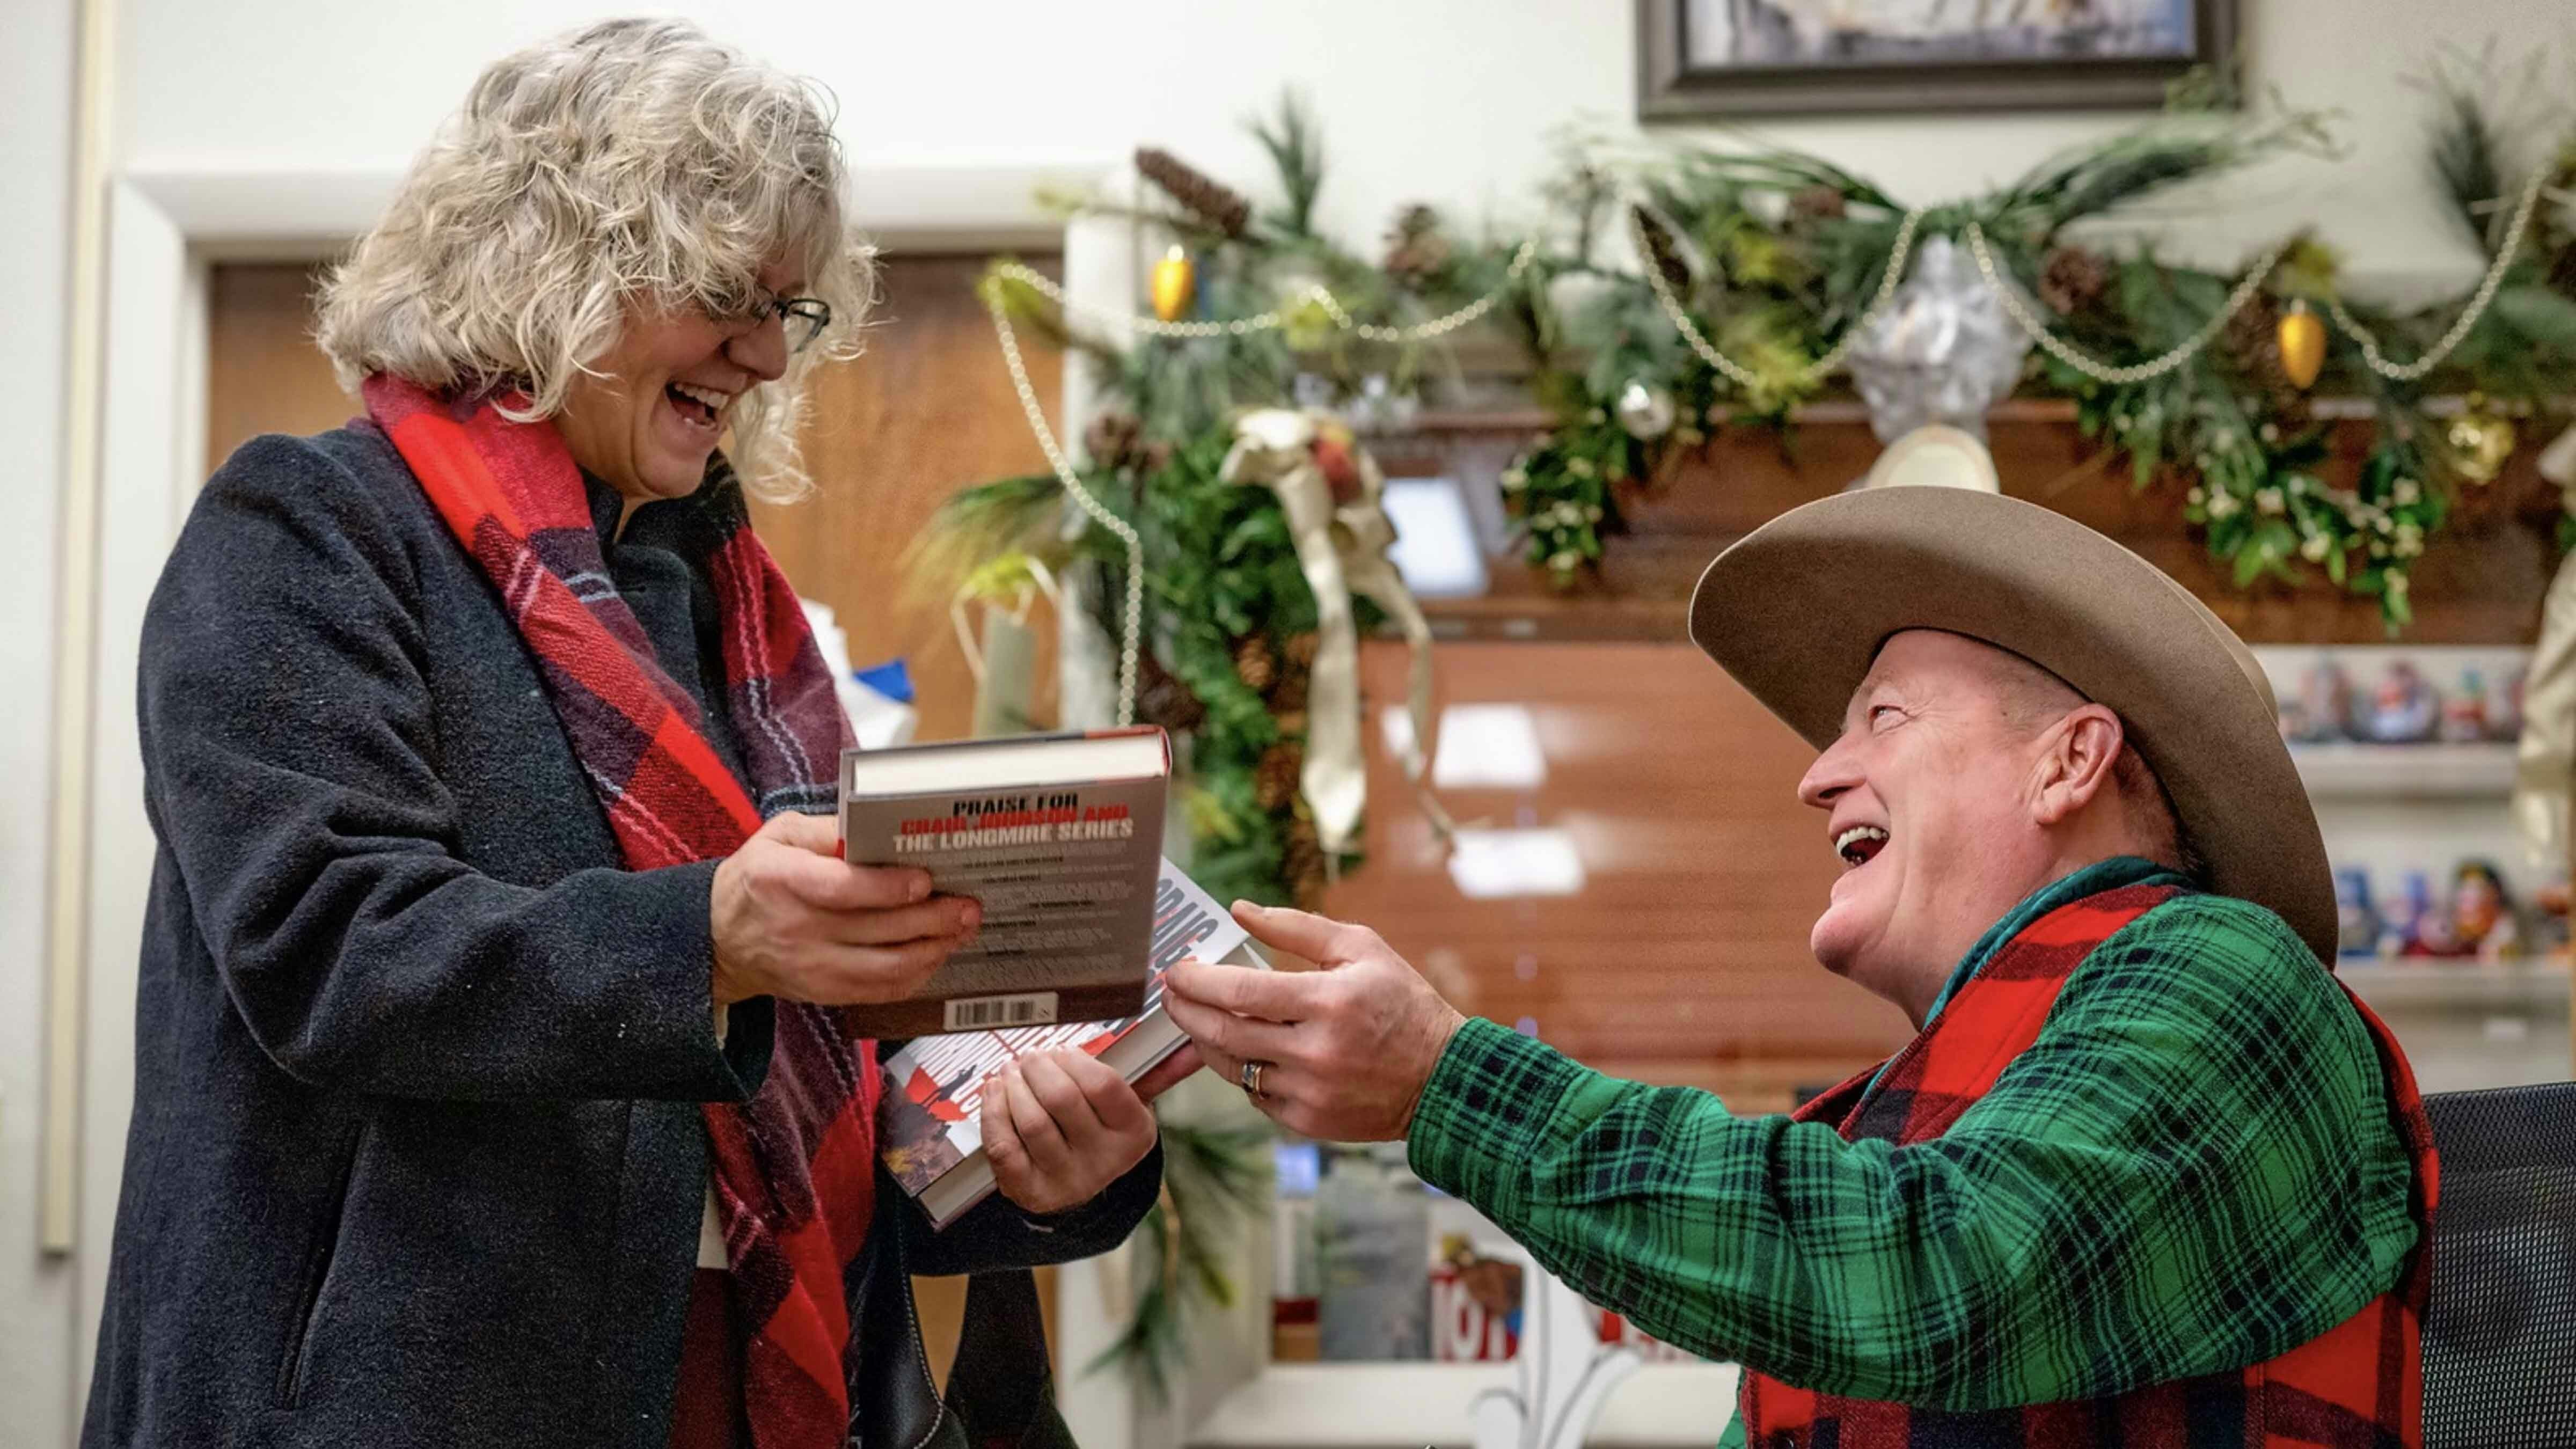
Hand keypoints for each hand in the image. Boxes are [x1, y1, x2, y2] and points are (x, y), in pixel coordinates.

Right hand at [709, 812, 979, 1005]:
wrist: (722, 938)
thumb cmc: (759, 878)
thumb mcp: (779, 836)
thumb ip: (826, 830)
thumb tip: (873, 828)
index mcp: (782, 880)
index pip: (842, 889)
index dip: (889, 888)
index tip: (926, 881)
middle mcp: (798, 928)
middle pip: (877, 930)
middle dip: (932, 919)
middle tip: (967, 906)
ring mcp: (811, 967)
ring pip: (886, 968)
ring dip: (932, 950)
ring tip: (961, 930)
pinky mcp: (823, 992)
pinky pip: (879, 992)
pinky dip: (915, 976)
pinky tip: (935, 955)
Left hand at [981, 1049, 1161, 1215]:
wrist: (1078, 1191)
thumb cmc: (1100, 1132)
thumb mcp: (1129, 1108)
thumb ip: (1156, 1074)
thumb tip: (1192, 1049)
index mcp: (1133, 1134)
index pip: (1103, 1085)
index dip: (1074, 1061)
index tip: (1061, 1051)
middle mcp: (1103, 1161)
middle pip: (1061, 1098)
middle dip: (1038, 1067)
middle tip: (1030, 1057)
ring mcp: (1065, 1179)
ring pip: (1030, 1120)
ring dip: (1013, 1086)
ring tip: (1011, 1071)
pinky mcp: (1029, 1191)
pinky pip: (1003, 1145)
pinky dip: (993, 1112)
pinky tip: (995, 1092)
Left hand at [1163, 902, 1463, 1141]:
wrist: (1441, 1078)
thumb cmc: (1401, 1003)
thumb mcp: (1361, 948)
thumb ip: (1298, 928)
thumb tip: (1240, 910)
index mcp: (1329, 1001)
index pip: (1240, 992)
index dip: (1198, 980)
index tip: (1177, 970)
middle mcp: (1316, 1051)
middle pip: (1224, 1033)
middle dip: (1184, 1011)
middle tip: (1169, 993)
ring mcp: (1310, 1092)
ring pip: (1232, 1068)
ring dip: (1205, 1041)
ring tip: (1196, 1018)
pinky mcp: (1308, 1121)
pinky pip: (1255, 1094)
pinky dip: (1242, 1070)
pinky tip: (1243, 1050)